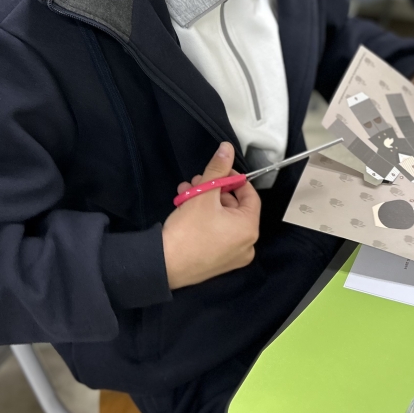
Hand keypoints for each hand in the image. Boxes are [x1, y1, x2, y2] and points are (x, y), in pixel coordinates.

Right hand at [162, 142, 260, 289]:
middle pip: (234, 207)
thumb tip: (228, 147)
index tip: (218, 171)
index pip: (250, 195)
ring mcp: (231, 257)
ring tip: (185, 192)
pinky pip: (216, 234)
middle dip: (213, 190)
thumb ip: (218, 169)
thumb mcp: (204, 194)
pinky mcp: (216, 263)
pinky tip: (184, 207)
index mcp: (249, 229)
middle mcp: (246, 245)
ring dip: (204, 201)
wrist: (163, 265)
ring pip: (222, 219)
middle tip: (196, 181)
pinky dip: (203, 219)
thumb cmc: (189, 230)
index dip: (234, 179)